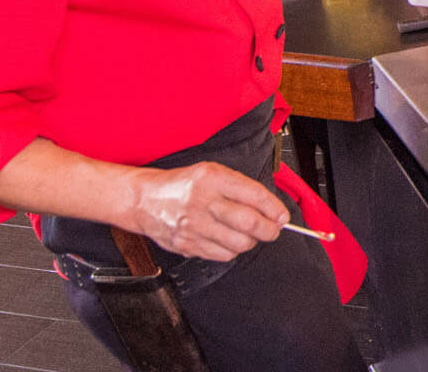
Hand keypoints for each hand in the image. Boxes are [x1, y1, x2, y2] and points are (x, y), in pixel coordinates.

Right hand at [124, 162, 287, 261]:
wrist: (144, 200)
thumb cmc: (182, 185)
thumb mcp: (212, 173)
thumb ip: (242, 188)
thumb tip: (272, 209)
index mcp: (212, 179)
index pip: (254, 196)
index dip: (274, 209)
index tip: (282, 216)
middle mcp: (203, 202)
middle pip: (249, 223)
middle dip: (269, 230)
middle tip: (273, 230)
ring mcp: (194, 226)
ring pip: (238, 243)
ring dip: (251, 242)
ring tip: (248, 234)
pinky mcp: (187, 245)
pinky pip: (222, 255)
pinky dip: (232, 251)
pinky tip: (228, 240)